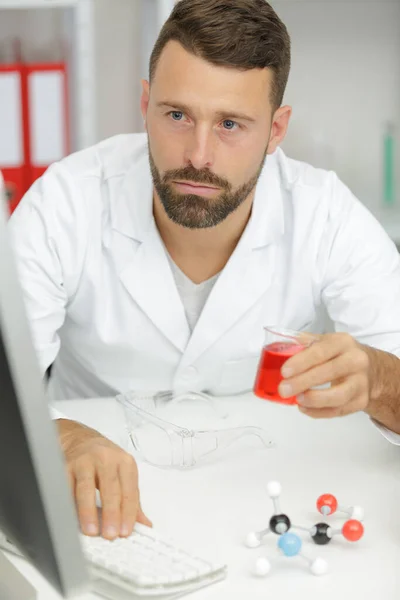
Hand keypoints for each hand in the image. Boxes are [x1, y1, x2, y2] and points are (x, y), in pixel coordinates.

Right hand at [56, 419, 151, 539]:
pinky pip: (67, 488)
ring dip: (88, 511)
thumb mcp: (124, 474)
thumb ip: (132, 500)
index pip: (129, 490)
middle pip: (110, 488)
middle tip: (110, 534)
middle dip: (111, 513)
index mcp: (125, 462)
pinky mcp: (66, 466)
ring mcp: (84, 461)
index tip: (125, 532)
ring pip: (86, 488)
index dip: (128, 513)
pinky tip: (71, 519)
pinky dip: (69, 505)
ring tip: (91, 530)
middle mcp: (106, 458)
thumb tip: (144, 525)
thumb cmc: (106, 460)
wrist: (81, 440)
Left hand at [278, 332, 370, 417]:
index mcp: (343, 342)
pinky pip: (339, 411)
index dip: (301, 362)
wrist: (371, 370)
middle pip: (328, 372)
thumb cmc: (341, 355)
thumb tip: (279, 349)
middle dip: (302, 382)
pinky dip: (319, 412)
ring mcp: (361, 382)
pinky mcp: (361, 401)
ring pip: (338, 396)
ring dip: (314, 400)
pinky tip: (305, 408)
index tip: (284, 372)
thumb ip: (304, 344)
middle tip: (283, 389)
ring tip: (297, 400)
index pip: (321, 351)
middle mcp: (356, 361)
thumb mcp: (326, 342)